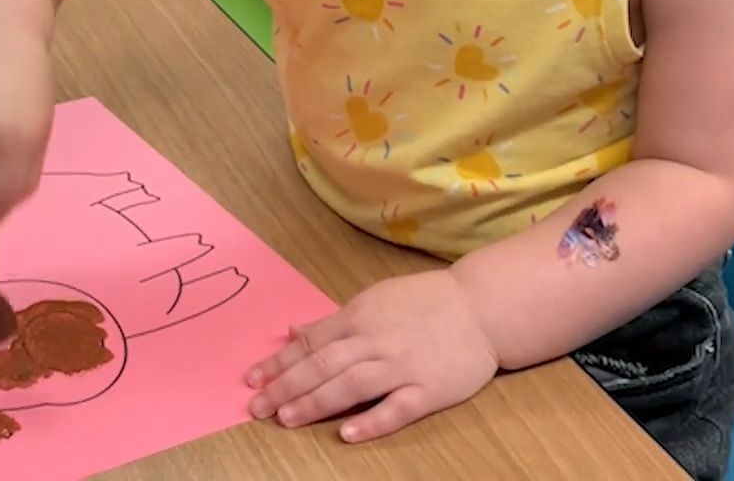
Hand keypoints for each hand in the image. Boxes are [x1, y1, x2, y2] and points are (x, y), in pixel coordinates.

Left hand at [244, 269, 499, 442]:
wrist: (482, 306)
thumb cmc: (426, 302)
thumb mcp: (374, 300)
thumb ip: (333, 322)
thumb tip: (291, 332)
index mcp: (360, 317)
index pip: (311, 342)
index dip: (279, 362)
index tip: (251, 379)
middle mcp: (376, 341)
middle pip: (323, 365)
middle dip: (286, 385)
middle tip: (256, 406)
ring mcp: (403, 365)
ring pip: (351, 385)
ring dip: (316, 402)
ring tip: (286, 418)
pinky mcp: (430, 389)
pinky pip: (397, 408)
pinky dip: (372, 420)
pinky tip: (347, 433)